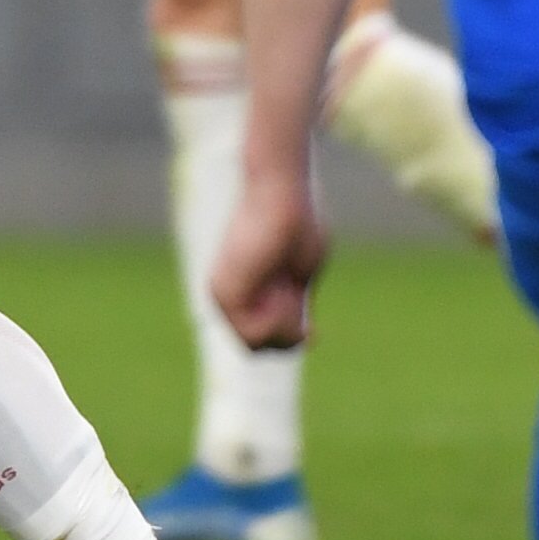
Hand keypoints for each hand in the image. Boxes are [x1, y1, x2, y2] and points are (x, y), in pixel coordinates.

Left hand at [208, 162, 328, 350]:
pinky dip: (279, 318)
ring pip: (257, 343)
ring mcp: (222, 296)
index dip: (290, 341)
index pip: (260, 339)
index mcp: (239, 289)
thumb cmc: (298, 223)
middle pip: (259, 346)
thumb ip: (295, 304)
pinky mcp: (228, 293)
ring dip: (285, 322)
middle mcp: (224, 295)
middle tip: (299, 295)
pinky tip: (283, 289)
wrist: (284, 193)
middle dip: (288, 331)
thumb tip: (302, 340)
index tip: (315, 330)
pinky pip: (256, 332)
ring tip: (290, 287)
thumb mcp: (301, 273)